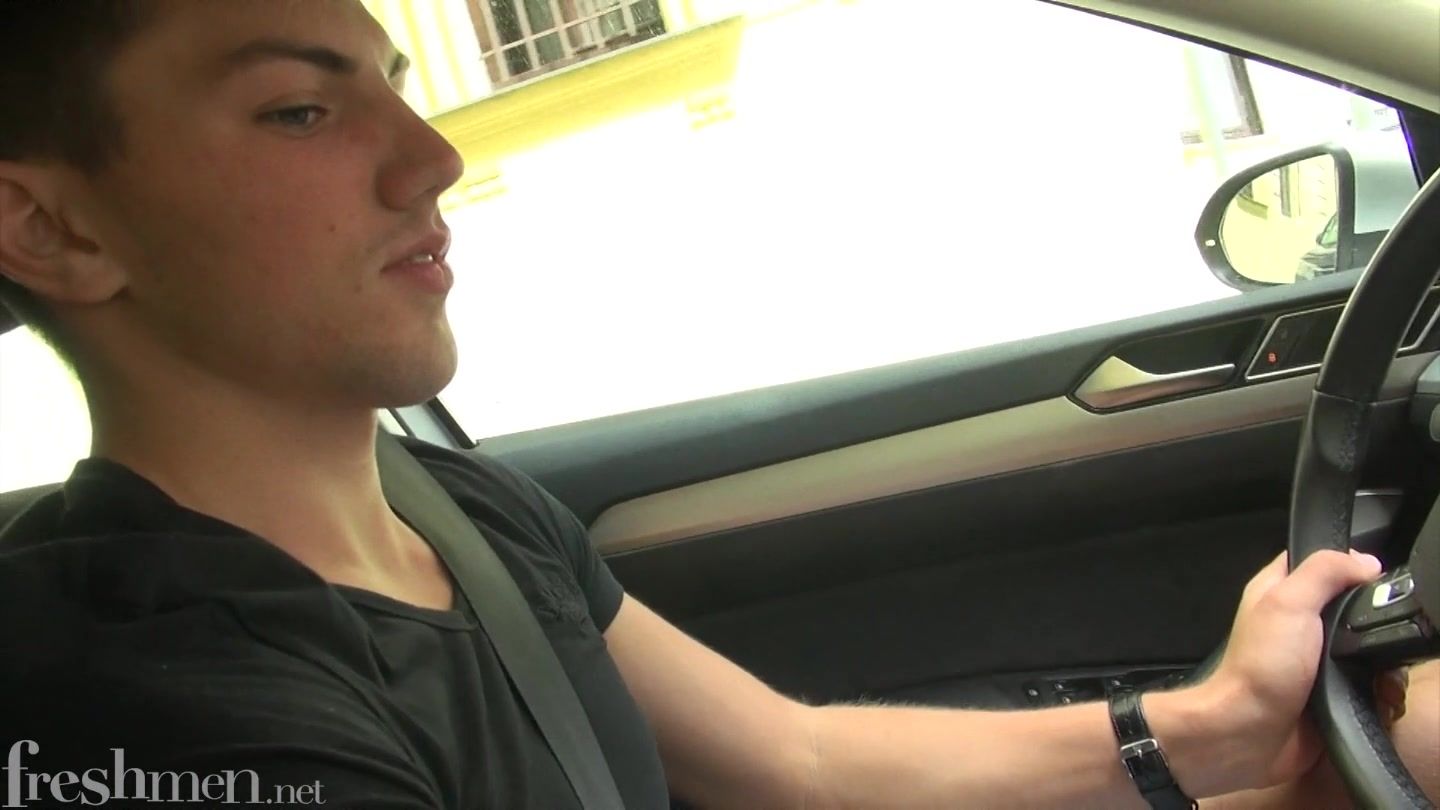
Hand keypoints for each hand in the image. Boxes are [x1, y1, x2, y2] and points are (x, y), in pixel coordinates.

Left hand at [1196, 549, 1383, 793]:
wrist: (1249, 732)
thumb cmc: (1262, 664)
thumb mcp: (1288, 602)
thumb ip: (1324, 572)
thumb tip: (1366, 561)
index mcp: (1275, 591)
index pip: (1316, 561)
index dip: (1346, 563)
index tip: (1371, 577)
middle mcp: (1293, 621)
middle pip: (1347, 605)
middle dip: (1369, 618)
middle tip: (1378, 632)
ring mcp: (1311, 658)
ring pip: (1360, 645)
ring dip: (1375, 658)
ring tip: (1378, 670)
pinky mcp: (1327, 691)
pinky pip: (1363, 681)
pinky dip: (1375, 686)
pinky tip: (1378, 692)